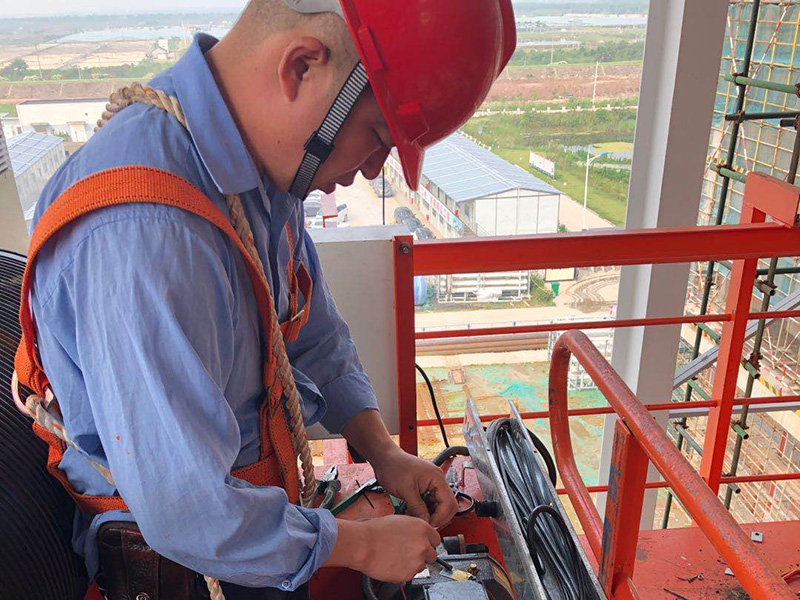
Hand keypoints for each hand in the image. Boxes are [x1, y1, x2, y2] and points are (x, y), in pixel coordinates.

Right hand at [325, 517, 439, 582]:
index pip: (436, 539)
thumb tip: (417, 535)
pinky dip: (403, 572)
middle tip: (408, 553)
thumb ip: (414, 529)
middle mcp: (423, 544)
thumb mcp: (400, 521)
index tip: (422, 545)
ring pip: (421, 566)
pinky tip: (392, 564)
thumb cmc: (375, 531)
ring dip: (412, 564)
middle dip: (422, 555)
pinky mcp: (409, 574)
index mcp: (422, 528)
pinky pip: (410, 575)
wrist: (363, 544)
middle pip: (432, 555)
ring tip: (396, 557)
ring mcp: (417, 560)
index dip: (427, 542)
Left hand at [372, 447, 457, 527]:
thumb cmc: (394, 467)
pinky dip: (424, 510)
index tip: (429, 523)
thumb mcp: (406, 491)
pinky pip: (430, 502)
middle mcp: (437, 480)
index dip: (441, 517)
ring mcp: (431, 484)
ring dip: (430, 514)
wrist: (385, 459)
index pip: (449, 503)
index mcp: (437, 478)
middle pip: (447, 505)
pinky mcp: (425, 487)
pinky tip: (414, 512)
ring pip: (439, 505)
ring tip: (417, 517)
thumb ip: (418, 508)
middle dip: (437, 517)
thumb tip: (426, 522)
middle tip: (424, 523)